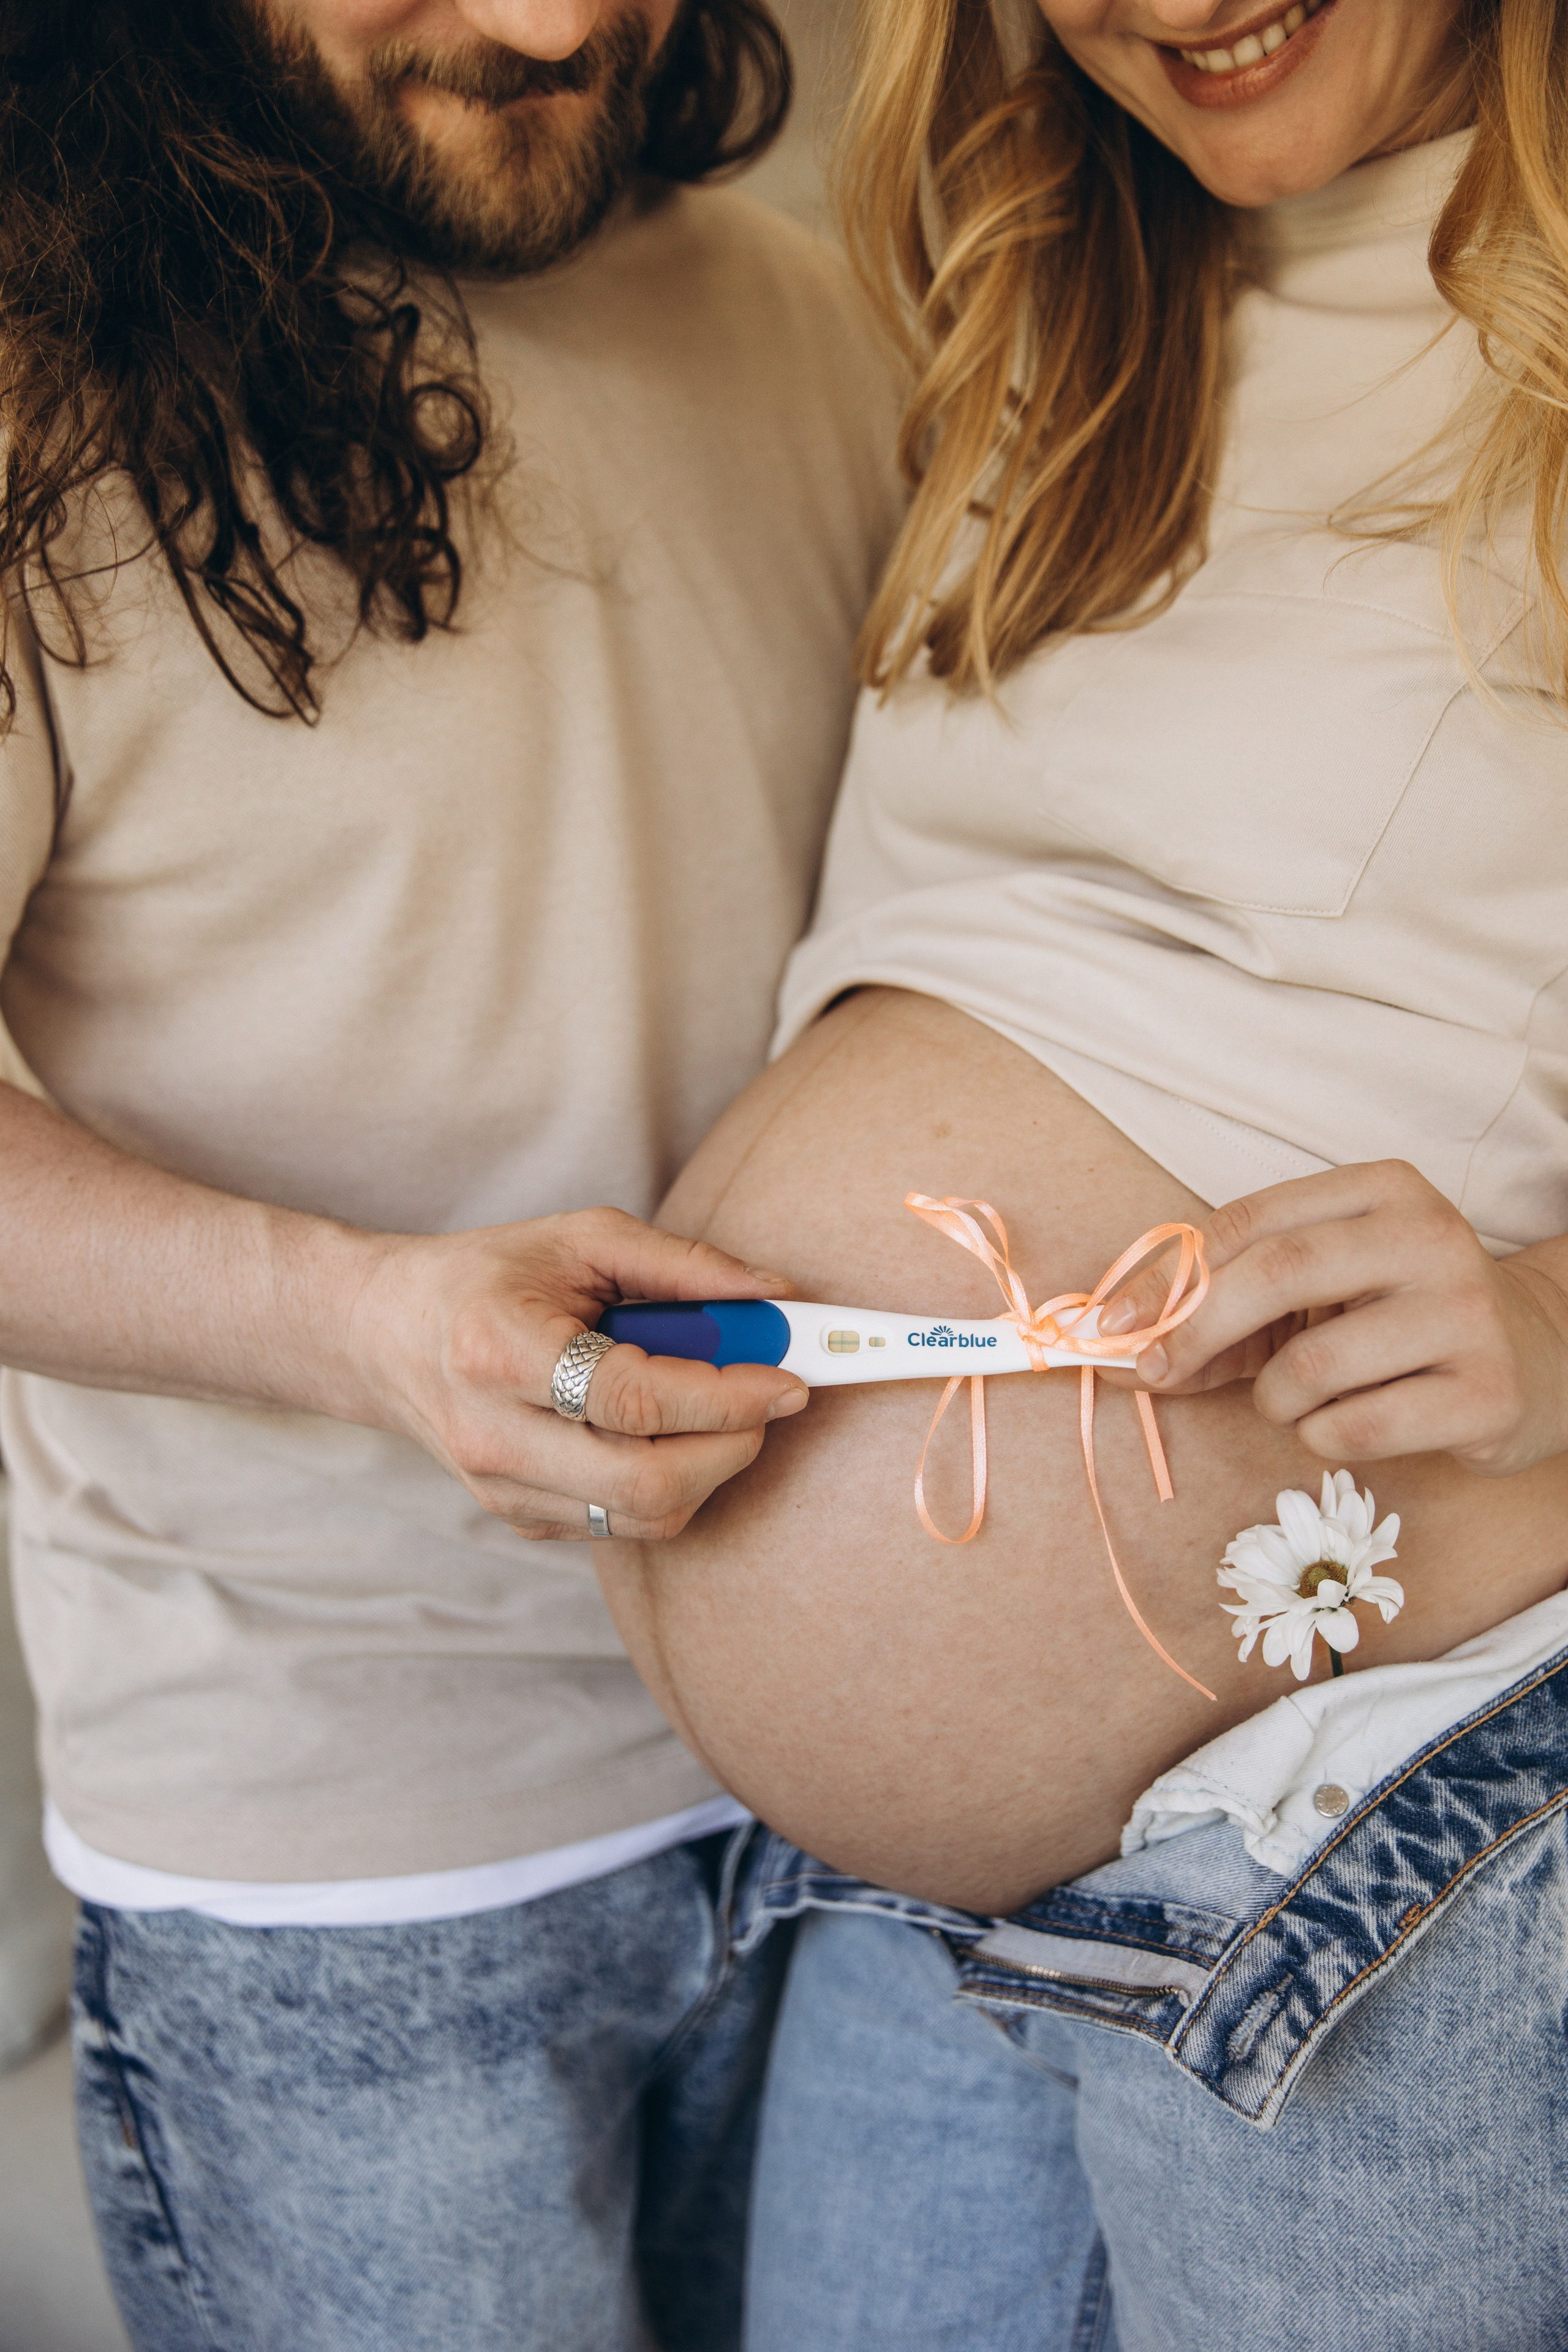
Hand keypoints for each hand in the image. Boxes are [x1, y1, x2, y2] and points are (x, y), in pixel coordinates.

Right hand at [346, 1208, 806, 1539]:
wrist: (383, 1335)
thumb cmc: (489, 1276)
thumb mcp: (581, 1239)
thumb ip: (683, 1265)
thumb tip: (779, 1294)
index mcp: (499, 1352)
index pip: (635, 1402)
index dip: (727, 1395)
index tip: (789, 1377)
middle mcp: (495, 1436)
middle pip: (647, 1484)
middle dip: (735, 1445)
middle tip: (768, 1397)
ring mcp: (502, 1491)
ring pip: (645, 1517)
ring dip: (712, 1468)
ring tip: (720, 1409)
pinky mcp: (518, 1519)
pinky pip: (623, 1525)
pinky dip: (671, 1485)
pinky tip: (668, 1433)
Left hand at [1097, 1161, 1567, 1476]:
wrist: (1539, 1359)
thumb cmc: (1397, 1320)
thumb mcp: (1319, 1291)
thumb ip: (1224, 1306)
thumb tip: (1118, 1348)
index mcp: (1383, 1189)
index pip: (1250, 1222)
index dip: (1172, 1278)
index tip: (1116, 1327)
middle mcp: (1430, 1237)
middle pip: (1276, 1275)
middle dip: (1195, 1332)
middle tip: (1156, 1372)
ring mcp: (1464, 1315)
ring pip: (1308, 1369)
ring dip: (1273, 1401)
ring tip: (1299, 1401)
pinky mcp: (1484, 1394)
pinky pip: (1352, 1429)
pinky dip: (1320, 1438)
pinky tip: (1348, 1423)